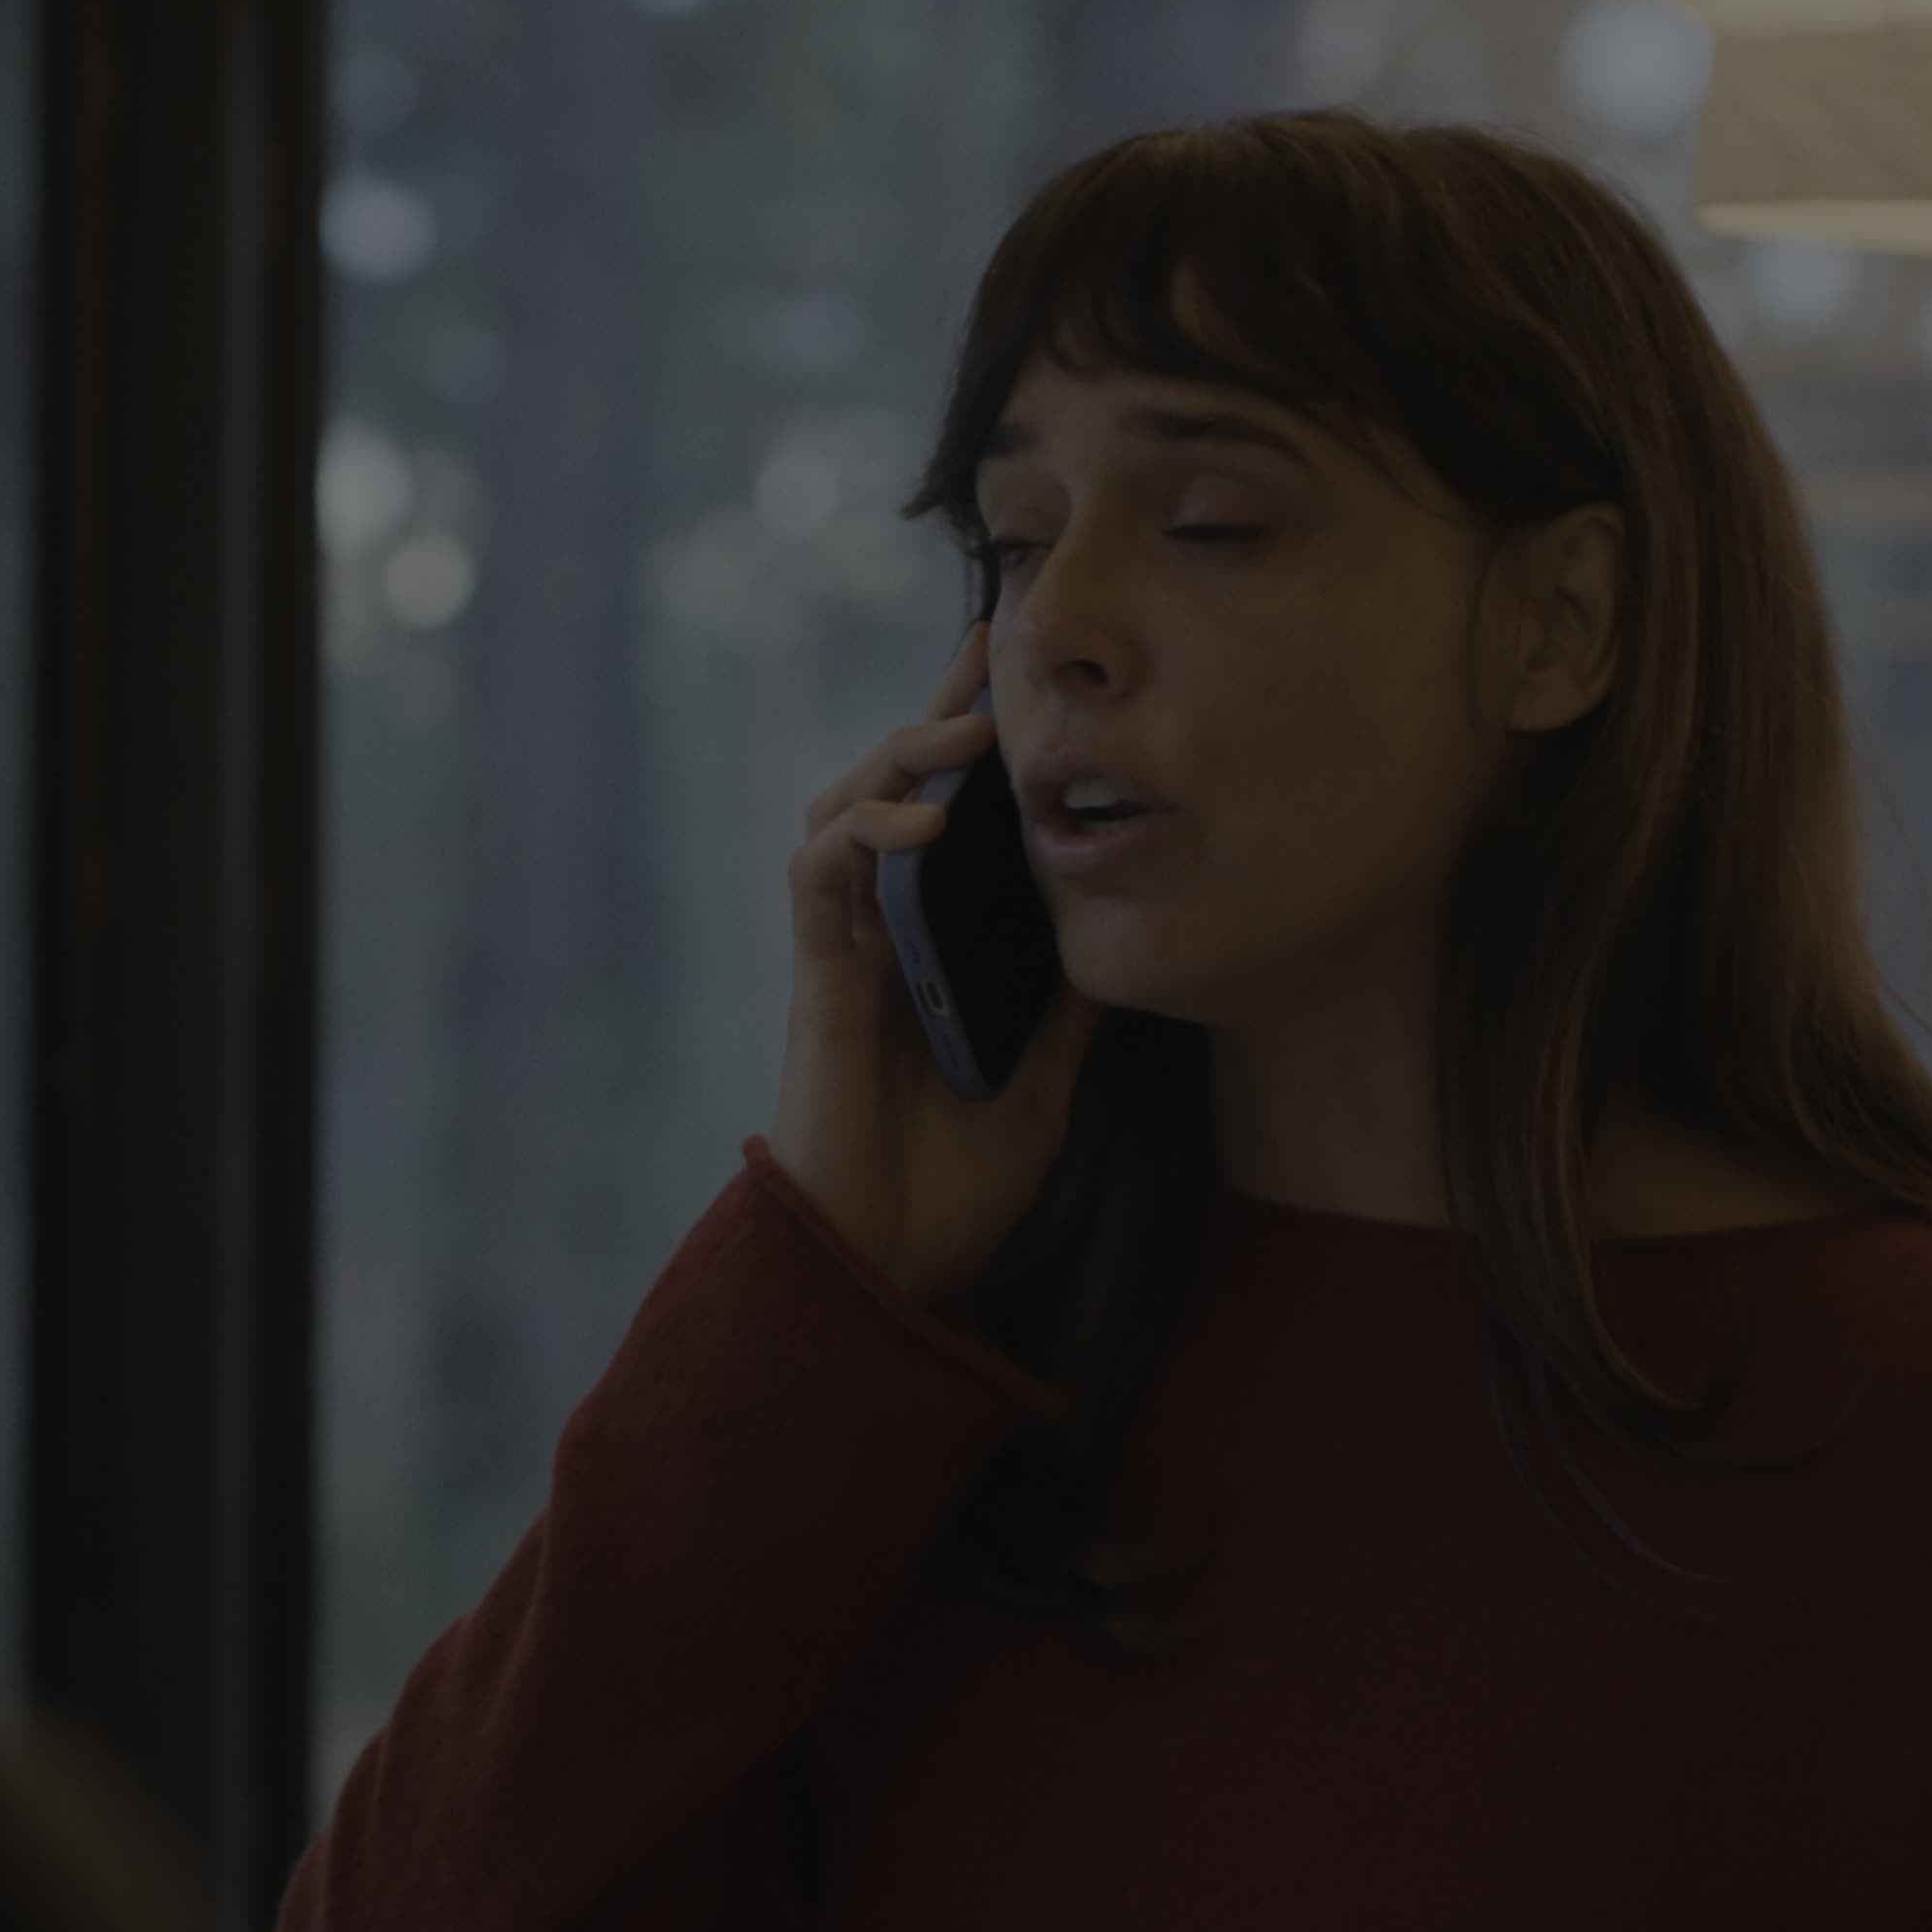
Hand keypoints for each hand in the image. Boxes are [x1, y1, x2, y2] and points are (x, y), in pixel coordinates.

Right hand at [768, 620, 1110, 1307]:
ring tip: (963, 734)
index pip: (945, 829)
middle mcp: (880, 943)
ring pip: (843, 813)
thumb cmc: (948, 1198)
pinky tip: (919, 822)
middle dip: (932, 722)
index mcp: (930, 960)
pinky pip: (820, 875)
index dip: (968, 753)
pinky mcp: (817, 979)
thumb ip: (1066, 1023)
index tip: (1013, 683)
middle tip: (985, 660)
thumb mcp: (1042, 1095)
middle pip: (889, 797)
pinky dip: (862, 833)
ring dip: (896, 762)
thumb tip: (1114, 953)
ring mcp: (844, 955)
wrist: (886, 1271)